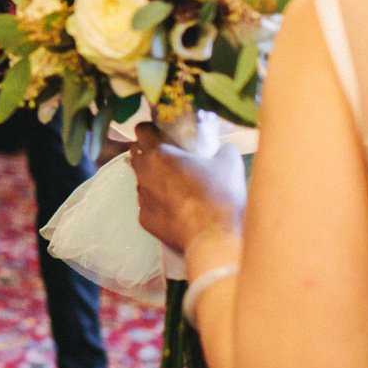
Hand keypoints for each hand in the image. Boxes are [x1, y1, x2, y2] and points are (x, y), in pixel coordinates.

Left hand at [127, 122, 246, 256]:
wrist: (215, 238)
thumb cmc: (221, 195)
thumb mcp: (230, 162)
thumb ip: (222, 148)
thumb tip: (222, 147)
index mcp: (159, 154)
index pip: (141, 130)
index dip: (150, 129)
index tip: (160, 132)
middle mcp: (144, 174)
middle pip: (137, 154)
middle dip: (148, 152)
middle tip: (169, 156)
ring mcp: (142, 199)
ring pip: (142, 180)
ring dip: (153, 178)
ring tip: (175, 185)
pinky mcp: (144, 221)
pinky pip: (148, 205)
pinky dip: (158, 203)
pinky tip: (176, 208)